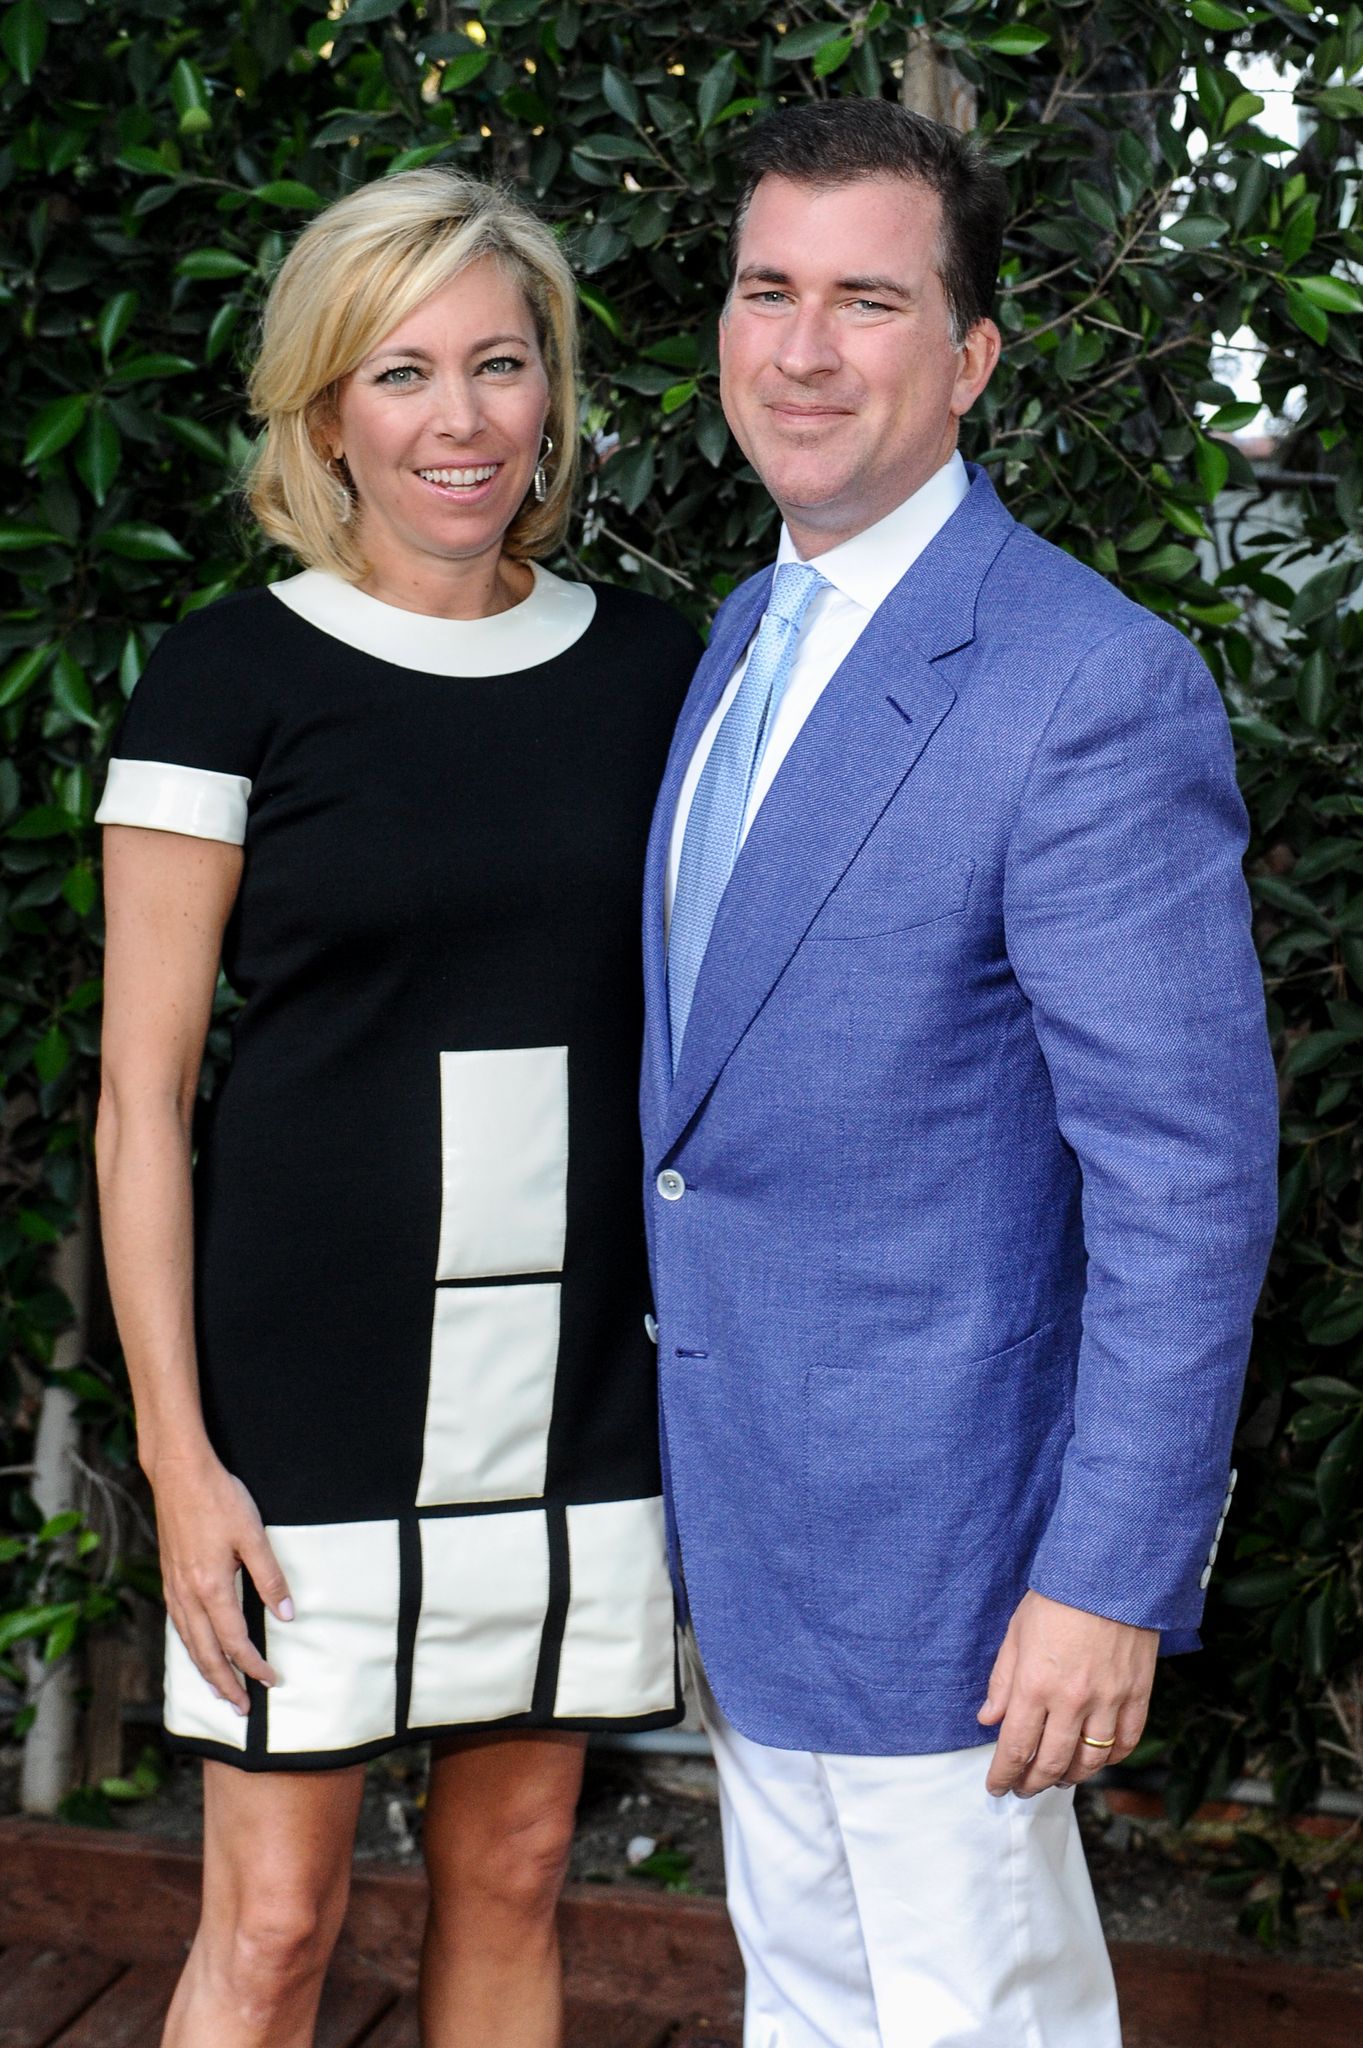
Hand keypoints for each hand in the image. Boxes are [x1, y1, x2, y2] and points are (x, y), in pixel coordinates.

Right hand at [152, 1449, 292, 1715]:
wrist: (179, 1473)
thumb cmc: (219, 1498)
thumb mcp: (254, 1534)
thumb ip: (269, 1577)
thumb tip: (286, 1614)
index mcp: (211, 1587)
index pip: (235, 1642)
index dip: (254, 1666)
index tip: (272, 1681)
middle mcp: (188, 1594)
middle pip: (206, 1653)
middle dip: (225, 1684)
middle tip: (241, 1709)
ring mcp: (174, 1586)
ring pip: (188, 1642)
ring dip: (205, 1670)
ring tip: (220, 1690)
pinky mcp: (169, 1576)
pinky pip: (178, 1624)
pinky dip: (189, 1646)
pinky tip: (197, 1648)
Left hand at [977, 1589, 1156, 1798]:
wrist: (1108, 1575)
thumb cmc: (1057, 1599)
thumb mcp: (1016, 1634)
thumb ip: (1003, 1681)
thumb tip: (989, 1719)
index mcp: (1035, 1684)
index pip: (1016, 1747)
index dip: (1003, 1774)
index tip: (996, 1786)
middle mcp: (1072, 1700)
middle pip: (1051, 1762)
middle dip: (1032, 1783)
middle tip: (1023, 1788)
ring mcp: (1109, 1700)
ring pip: (1090, 1760)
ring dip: (1070, 1777)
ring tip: (1057, 1778)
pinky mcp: (1137, 1695)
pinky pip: (1125, 1742)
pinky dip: (1110, 1759)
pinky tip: (1096, 1760)